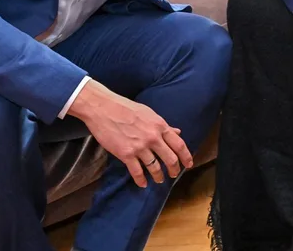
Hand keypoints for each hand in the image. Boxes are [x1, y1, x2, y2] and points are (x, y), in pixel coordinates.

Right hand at [68, 80, 192, 187]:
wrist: (103, 108)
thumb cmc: (126, 108)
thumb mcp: (149, 114)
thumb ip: (164, 125)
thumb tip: (177, 131)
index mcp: (160, 126)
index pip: (179, 144)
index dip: (186, 157)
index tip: (189, 164)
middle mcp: (153, 137)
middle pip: (170, 158)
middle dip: (174, 169)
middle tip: (174, 174)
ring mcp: (140, 147)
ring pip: (155, 167)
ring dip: (158, 176)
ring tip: (159, 180)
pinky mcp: (125, 154)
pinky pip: (137, 172)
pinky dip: (141, 180)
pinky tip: (142, 184)